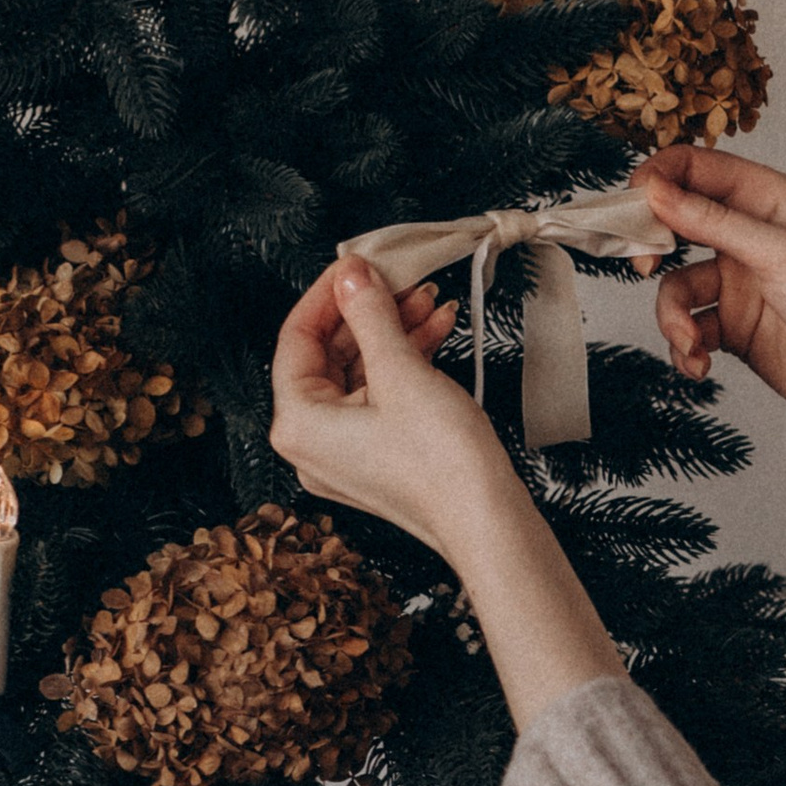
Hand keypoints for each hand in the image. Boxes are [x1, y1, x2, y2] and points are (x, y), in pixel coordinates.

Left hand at [269, 259, 509, 558]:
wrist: (488, 521)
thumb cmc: (443, 464)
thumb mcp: (401, 372)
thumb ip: (370, 316)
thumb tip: (351, 274)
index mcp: (298, 425)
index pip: (296, 338)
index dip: (329, 294)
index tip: (356, 264)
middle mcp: (311, 444)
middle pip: (329, 356)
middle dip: (371, 313)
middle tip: (400, 280)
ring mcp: (343, 455)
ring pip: (359, 374)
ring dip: (394, 334)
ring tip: (428, 302)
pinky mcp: (375, 459)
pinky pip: (379, 397)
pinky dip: (404, 365)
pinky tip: (434, 333)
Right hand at [638, 145, 785, 454]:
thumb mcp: (777, 254)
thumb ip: (713, 222)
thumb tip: (655, 192)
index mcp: (765, 198)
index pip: (695, 168)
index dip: (657, 179)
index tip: (631, 206)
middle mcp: (745, 235)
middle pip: (673, 224)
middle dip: (652, 248)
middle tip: (643, 268)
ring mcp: (735, 282)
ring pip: (675, 287)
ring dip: (673, 318)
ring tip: (690, 343)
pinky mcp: (729, 326)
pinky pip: (686, 327)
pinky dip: (685, 347)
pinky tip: (701, 365)